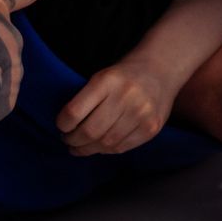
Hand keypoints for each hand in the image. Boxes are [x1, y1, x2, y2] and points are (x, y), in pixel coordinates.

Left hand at [57, 55, 180, 154]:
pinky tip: (100, 146)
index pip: (74, 111)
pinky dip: (106, 150)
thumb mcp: (101, 76)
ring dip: (87, 149)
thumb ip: (85, 99)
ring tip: (80, 147)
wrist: (160, 70)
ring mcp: (141, 114)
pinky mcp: (151, 128)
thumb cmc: (124, 75)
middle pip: (89, 131)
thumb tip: (66, 128)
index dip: (63, 124)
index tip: (61, 126)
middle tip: (68, 140)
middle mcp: (125, 96)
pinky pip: (121, 148)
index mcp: (107, 80)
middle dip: (73, 141)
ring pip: (105, 144)